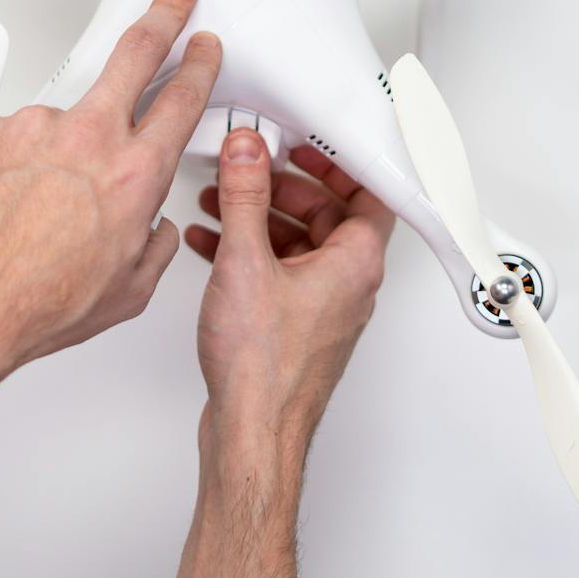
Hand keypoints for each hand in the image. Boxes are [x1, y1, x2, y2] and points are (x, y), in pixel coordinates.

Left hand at [0, 0, 220, 424]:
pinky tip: (11, 203)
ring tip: (44, 197)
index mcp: (135, 172)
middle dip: (163, 14)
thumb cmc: (38, 302)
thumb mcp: (129, 288)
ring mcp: (37, 126)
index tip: (202, 49)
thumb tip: (151, 231)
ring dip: (62, 145)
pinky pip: (16, 140)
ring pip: (64, 117)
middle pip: (136, 51)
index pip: (182, 99)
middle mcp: (90, 137)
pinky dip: (18, 165)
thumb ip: (152, 244)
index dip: (199, 66)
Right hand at [185, 133, 396, 449]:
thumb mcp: (246, 262)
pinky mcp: (294, 328)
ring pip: (297, 244)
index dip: (337, 160)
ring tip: (219, 201)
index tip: (304, 142)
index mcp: (355, 263)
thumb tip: (247, 153)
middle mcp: (347, 284)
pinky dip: (249, 252)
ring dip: (259, 218)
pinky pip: (278, 273)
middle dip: (283, 186)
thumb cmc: (265, 371)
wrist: (251, 435)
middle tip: (252, 168)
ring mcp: (321, 308)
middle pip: (327, 213)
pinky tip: (211, 244)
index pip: (367, 191)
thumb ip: (245, 196)